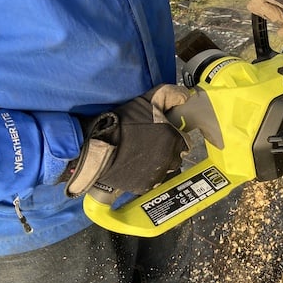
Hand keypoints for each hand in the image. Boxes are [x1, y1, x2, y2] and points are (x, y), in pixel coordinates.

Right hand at [64, 84, 189, 202]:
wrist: (97, 146)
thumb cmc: (121, 123)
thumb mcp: (146, 101)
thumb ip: (169, 96)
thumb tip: (185, 96)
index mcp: (173, 138)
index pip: (185, 141)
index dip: (173, 136)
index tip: (163, 134)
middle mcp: (169, 158)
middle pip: (176, 155)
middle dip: (167, 149)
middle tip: (150, 142)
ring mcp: (158, 174)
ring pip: (165, 168)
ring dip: (158, 162)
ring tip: (142, 153)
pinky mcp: (145, 186)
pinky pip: (153, 180)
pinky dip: (147, 174)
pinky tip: (136, 163)